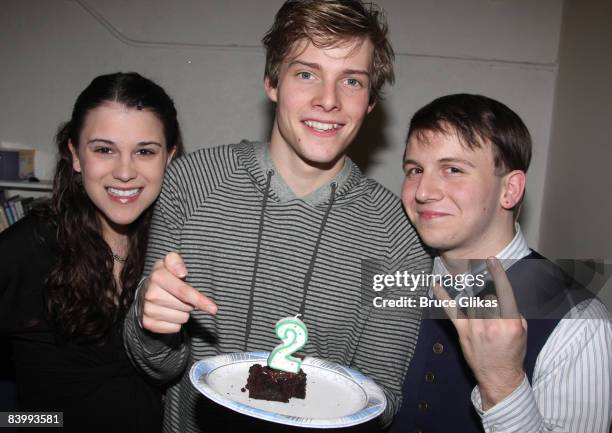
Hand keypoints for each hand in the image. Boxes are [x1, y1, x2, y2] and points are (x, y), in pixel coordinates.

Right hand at [139, 252, 216, 333]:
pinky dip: (176, 322)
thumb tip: (182, 272)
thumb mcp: (169, 261)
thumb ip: (176, 261)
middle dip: (190, 303)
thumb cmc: (165, 275)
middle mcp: (150, 294)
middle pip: (186, 306)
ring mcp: (148, 310)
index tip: (213, 308)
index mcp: (157, 276)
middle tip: (182, 296)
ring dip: (183, 312)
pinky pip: (174, 328)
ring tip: (175, 303)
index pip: (183, 291)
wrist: (146, 290)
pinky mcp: (148, 323)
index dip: (199, 300)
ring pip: (182, 318)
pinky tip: (170, 312)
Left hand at [433, 257, 526, 410]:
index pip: (504, 292)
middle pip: (486, 295)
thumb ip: (513, 310)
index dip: (498, 274)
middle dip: (488, 293)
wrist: (499, 375)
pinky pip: (452, 311)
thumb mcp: (522, 330)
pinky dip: (443, 297)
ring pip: (472, 300)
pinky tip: (436, 285)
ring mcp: (475, 328)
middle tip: (487, 296)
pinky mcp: (463, 332)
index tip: (492, 260)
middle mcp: (492, 324)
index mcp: (510, 322)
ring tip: (473, 293)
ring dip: (474, 296)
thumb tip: (501, 293)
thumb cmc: (512, 352)